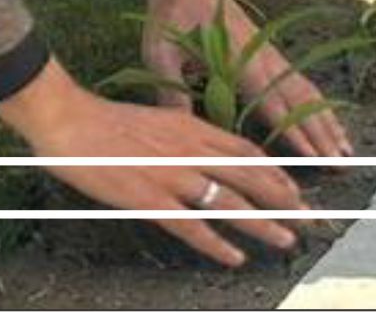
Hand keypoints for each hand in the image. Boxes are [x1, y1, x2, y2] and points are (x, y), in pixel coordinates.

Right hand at [0, 68, 315, 267]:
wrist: (68, 117)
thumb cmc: (103, 120)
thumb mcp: (153, 119)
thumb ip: (180, 136)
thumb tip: (201, 154)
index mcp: (189, 126)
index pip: (245, 150)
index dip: (274, 171)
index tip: (292, 188)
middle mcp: (189, 149)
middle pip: (249, 176)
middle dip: (283, 199)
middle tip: (307, 218)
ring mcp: (172, 175)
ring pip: (230, 202)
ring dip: (263, 223)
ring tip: (286, 239)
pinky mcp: (150, 198)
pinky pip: (192, 226)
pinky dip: (216, 244)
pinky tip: (234, 258)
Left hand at [139, 0, 354, 161]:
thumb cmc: (172, 12)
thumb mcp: (159, 51)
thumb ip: (171, 92)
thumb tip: (180, 134)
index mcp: (237, 61)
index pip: (271, 104)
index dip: (293, 133)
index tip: (314, 158)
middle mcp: (262, 59)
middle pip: (299, 102)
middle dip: (322, 135)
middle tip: (342, 166)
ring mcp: (269, 54)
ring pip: (306, 92)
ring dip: (327, 122)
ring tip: (346, 151)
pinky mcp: (269, 52)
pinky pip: (301, 82)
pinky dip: (319, 105)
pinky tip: (328, 121)